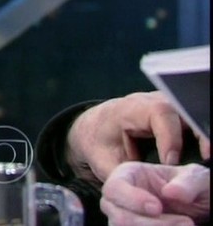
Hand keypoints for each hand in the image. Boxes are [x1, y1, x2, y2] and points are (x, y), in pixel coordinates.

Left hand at [65, 92, 210, 182]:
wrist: (95, 126)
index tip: (170, 161)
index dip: (169, 137)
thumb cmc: (99, 142)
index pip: (159, 113)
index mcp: (131, 109)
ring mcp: (165, 104)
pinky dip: (201, 133)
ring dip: (203, 133)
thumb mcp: (103, 161)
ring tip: (209, 155)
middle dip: (197, 132)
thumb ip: (121, 175)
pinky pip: (193, 118)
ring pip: (191, 112)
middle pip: (182, 109)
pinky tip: (206, 152)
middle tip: (207, 156)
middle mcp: (151, 101)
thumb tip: (141, 193)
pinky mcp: (175, 112)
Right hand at [100, 162, 208, 224]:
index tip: (158, 208)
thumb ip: (187, 182)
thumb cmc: (192, 186)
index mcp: (128, 175)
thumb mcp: (196, 178)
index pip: (114, 188)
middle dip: (153, 224)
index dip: (132, 199)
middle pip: (119, 217)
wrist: (199, 205)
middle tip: (187, 222)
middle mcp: (120, 198)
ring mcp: (124, 218)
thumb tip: (170, 192)